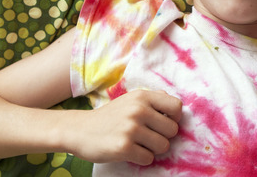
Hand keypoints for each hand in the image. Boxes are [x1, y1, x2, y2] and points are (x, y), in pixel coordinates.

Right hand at [66, 90, 182, 164]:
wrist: (80, 130)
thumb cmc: (110, 117)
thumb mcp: (130, 100)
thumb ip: (153, 100)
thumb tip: (176, 107)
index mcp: (142, 96)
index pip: (176, 107)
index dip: (174, 118)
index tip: (163, 123)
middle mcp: (138, 110)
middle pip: (172, 130)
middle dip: (163, 137)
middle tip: (147, 137)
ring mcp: (131, 128)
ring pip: (163, 146)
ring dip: (153, 149)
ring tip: (139, 144)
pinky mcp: (123, 147)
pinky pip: (149, 159)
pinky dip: (142, 158)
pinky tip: (130, 151)